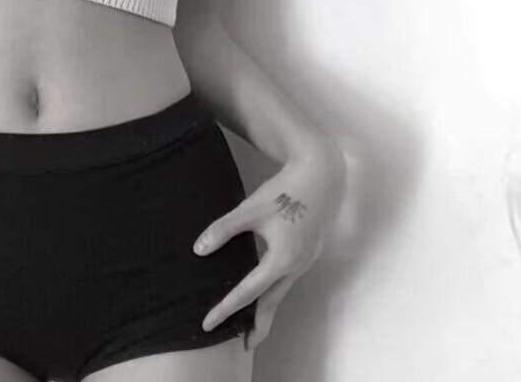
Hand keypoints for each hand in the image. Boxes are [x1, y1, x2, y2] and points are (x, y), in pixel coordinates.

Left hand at [192, 143, 345, 349]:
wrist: (321, 174)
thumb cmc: (285, 190)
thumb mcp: (250, 209)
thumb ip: (224, 230)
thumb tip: (199, 251)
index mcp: (282, 259)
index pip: (248, 292)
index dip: (226, 308)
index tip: (208, 324)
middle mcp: (296, 265)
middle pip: (273, 302)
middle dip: (258, 325)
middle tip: (244, 346)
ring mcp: (305, 260)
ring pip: (282, 291)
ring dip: (267, 309)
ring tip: (253, 326)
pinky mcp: (307, 251)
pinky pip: (288, 279)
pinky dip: (275, 291)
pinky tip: (266, 290)